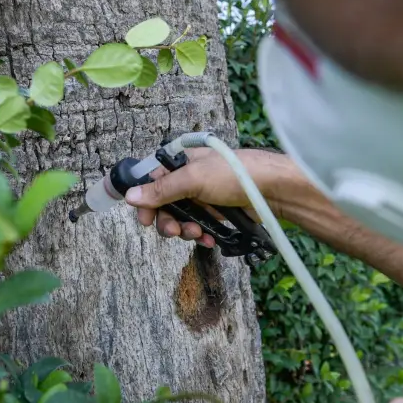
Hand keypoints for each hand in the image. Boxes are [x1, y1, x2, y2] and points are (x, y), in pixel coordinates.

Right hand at [122, 148, 287, 247]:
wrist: (272, 189)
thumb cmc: (234, 174)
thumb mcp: (193, 179)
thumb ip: (162, 189)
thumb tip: (130, 196)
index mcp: (181, 162)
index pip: (152, 181)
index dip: (146, 201)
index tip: (146, 220)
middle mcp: (190, 178)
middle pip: (165, 204)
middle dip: (168, 221)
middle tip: (175, 232)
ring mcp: (203, 196)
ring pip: (181, 218)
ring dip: (185, 230)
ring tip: (197, 234)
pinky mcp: (216, 211)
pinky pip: (200, 226)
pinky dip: (201, 235)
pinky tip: (209, 240)